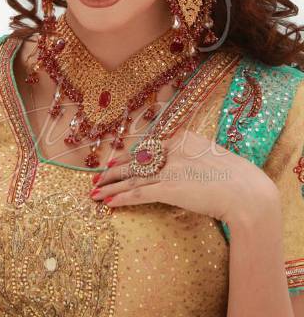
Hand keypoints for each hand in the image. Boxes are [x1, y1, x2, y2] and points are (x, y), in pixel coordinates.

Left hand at [90, 129, 277, 223]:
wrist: (246, 193)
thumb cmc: (235, 177)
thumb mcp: (211, 157)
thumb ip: (191, 156)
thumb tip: (181, 164)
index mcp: (182, 139)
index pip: (148, 147)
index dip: (129, 156)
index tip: (114, 160)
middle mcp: (172, 150)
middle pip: (136, 160)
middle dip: (114, 170)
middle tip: (98, 176)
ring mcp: (170, 169)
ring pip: (133, 177)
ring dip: (111, 185)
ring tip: (95, 191)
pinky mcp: (169, 189)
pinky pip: (138, 193)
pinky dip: (121, 197)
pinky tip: (109, 201)